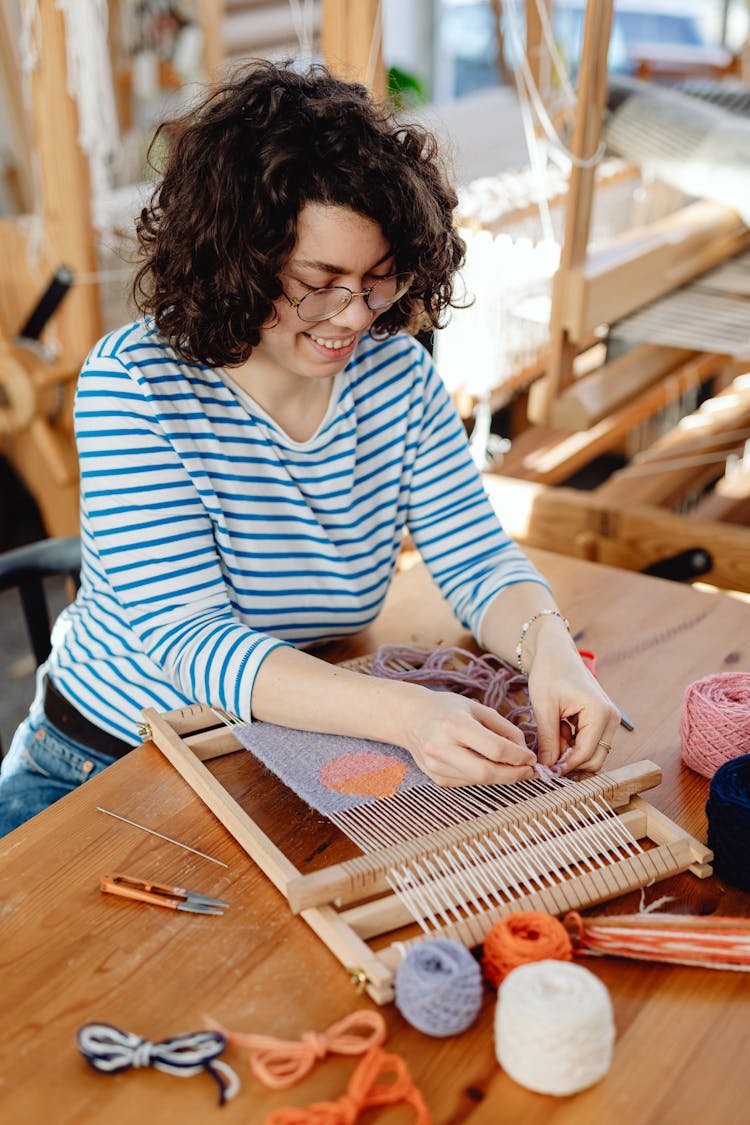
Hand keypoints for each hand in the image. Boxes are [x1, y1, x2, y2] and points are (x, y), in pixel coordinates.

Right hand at [401, 687, 536, 786]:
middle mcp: (442, 747)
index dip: (518, 757)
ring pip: (478, 781)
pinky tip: (489, 766)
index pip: (494, 749)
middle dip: (514, 775)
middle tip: (530, 772)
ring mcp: (436, 765)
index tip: (532, 757)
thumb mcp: (476, 707)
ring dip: (502, 778)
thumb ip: (503, 727)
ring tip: (515, 769)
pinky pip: (468, 782)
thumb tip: (524, 750)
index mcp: (454, 724)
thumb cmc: (446, 708)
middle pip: (486, 773)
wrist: (409, 717)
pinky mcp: (435, 778)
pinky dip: (484, 777)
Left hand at [527, 643, 619, 774]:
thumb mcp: (543, 707)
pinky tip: (558, 726)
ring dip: (569, 750)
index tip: (544, 771)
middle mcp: (611, 718)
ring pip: (591, 753)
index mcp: (600, 712)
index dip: (564, 766)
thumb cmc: (549, 672)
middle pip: (594, 759)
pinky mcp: (602, 721)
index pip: (585, 754)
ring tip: (552, 729)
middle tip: (545, 750)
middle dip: (568, 760)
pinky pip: (588, 743)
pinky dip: (571, 742)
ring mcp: (609, 720)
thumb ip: (548, 740)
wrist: (554, 652)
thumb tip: (547, 769)